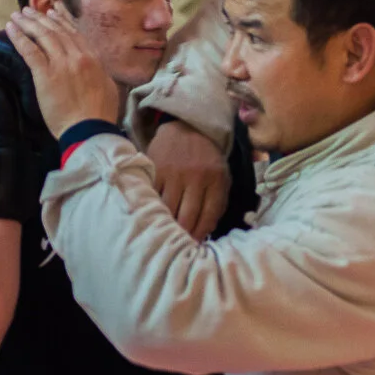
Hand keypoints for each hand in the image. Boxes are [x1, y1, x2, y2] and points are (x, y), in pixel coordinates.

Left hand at [4, 7, 119, 138]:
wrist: (90, 130)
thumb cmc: (100, 115)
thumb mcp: (108, 88)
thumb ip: (100, 73)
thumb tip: (96, 68)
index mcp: (93, 59)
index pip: (74, 33)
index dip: (61, 20)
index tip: (52, 12)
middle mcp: (78, 56)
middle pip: (56, 30)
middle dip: (41, 18)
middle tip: (29, 10)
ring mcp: (61, 64)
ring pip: (43, 36)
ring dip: (28, 23)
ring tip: (18, 15)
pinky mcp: (45, 75)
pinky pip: (30, 51)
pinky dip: (19, 37)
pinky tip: (10, 29)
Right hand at [146, 119, 230, 240]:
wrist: (188, 127)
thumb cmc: (207, 159)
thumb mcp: (221, 177)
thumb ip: (217, 203)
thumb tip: (205, 232)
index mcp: (216, 180)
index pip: (208, 216)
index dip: (201, 235)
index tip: (194, 246)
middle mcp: (196, 176)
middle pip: (187, 217)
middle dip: (183, 236)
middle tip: (178, 247)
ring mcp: (174, 173)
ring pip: (168, 209)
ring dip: (166, 226)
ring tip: (164, 237)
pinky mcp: (156, 169)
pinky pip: (153, 196)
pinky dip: (153, 209)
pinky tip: (153, 217)